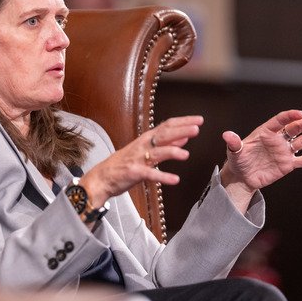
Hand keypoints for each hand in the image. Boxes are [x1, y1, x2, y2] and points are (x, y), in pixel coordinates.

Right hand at [80, 115, 203, 206]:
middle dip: (180, 131)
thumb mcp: (146, 150)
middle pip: (164, 135)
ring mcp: (138, 159)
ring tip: (186, 155)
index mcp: (146, 139)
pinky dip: (163, 177)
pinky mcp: (134, 173)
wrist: (102, 177)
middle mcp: (143, 145)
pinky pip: (150, 174)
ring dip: (172, 152)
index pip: (167, 126)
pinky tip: (175, 180)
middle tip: (196, 128)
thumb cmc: (124, 163)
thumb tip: (184, 137)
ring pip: (157, 153)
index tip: (199, 120)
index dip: (183, 122)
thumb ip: (166, 145)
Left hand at [220, 110, 301, 210]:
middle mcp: (277, 139)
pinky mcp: (288, 164)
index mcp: (266, 132)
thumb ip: (234, 142)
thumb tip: (226, 135)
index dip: (289, 116)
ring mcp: (284, 151)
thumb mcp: (234, 151)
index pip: (279, 121)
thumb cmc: (238, 160)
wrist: (242, 177)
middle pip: (295, 128)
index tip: (299, 113)